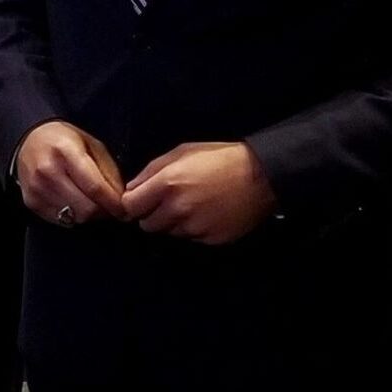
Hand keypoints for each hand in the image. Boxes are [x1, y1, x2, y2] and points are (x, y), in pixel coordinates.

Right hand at [15, 120, 126, 225]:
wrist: (29, 141)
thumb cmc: (64, 141)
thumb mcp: (91, 145)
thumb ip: (109, 171)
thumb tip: (122, 199)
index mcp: (65, 152)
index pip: (95, 187)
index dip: (114, 203)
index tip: (125, 209)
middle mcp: (48, 171)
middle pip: (86, 209)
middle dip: (104, 212)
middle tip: (110, 207)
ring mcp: (37, 189)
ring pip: (75, 218)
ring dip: (89, 215)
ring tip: (93, 203)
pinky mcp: (31, 202)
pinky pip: (61, 221)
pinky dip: (73, 217)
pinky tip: (75, 204)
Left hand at [121, 142, 277, 244]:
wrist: (261, 177)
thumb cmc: (218, 158)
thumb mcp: (181, 152)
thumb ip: (151, 171)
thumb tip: (130, 188)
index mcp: (167, 184)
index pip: (130, 207)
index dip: (133, 204)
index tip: (139, 201)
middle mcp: (178, 209)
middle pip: (147, 225)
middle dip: (152, 215)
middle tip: (168, 203)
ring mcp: (195, 227)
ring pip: (169, 233)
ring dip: (173, 223)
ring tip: (192, 206)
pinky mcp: (211, 239)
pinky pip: (191, 238)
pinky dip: (194, 229)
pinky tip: (207, 214)